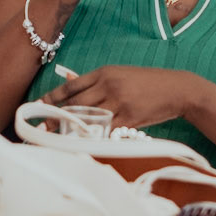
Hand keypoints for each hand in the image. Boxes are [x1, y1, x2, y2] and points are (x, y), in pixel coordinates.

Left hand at [41, 61, 190, 130]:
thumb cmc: (147, 82)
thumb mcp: (120, 74)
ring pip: (89, 118)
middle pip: (76, 103)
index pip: (71, 86)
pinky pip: (108, 130)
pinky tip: (85, 143)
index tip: (38, 105)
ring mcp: (120, 101)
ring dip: (72, 129)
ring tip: (57, 138)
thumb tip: (68, 80)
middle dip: (56, 117)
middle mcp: (109, 85)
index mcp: (104, 72)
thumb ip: (95, 80)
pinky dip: (96, 137)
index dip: (52, 97)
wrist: (177, 89)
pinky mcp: (130, 117)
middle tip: (42, 127)